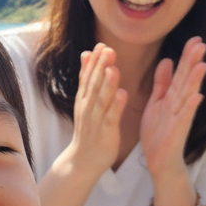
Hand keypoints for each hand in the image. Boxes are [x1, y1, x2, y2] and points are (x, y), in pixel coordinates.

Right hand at [67, 43, 126, 178]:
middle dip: (101, 67)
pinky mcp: (106, 132)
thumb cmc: (89, 129)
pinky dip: (116, 105)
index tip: (102, 45)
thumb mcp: (85, 101)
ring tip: (113, 68)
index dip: (94, 61)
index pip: (88, 77)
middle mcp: (88, 107)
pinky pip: (111, 117)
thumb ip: (88, 78)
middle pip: (94, 84)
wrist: (83, 160)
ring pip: (101, 99)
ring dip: (107, 83)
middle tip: (108, 49)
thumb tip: (87, 53)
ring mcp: (96, 120)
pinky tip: (123, 93)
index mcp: (84, 99)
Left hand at [140, 37, 205, 180]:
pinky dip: (191, 107)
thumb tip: (167, 60)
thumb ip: (161, 83)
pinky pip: (185, 117)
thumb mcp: (156, 103)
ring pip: (188, 95)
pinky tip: (197, 96)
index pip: (181, 73)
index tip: (195, 39)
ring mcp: (180, 117)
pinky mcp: (178, 131)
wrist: (159, 160)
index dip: (187, 56)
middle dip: (193, 62)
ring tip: (203, 64)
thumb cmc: (158, 133)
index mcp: (171, 97)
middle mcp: (178, 104)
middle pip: (187, 80)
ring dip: (196, 80)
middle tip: (202, 43)